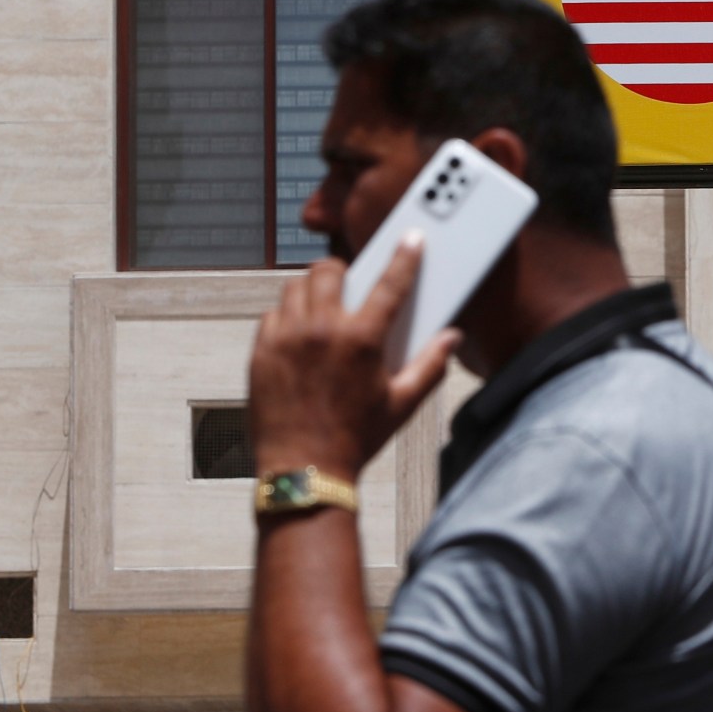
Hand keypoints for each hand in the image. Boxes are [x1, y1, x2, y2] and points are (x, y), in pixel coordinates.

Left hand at [248, 235, 460, 479]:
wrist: (304, 471)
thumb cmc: (355, 438)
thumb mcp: (402, 404)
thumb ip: (431, 366)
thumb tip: (451, 338)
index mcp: (361, 340)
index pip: (389, 283)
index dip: (404, 258)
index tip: (411, 240)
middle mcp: (321, 331)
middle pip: (328, 270)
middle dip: (342, 271)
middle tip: (349, 285)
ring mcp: (285, 340)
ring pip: (294, 288)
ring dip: (311, 290)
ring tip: (323, 307)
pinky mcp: (260, 353)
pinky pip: (271, 316)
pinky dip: (286, 316)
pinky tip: (298, 333)